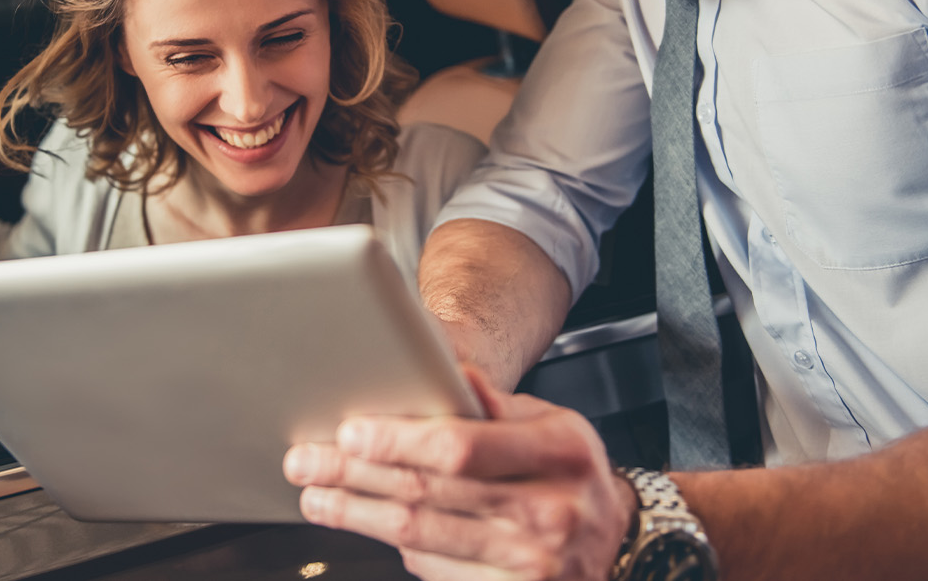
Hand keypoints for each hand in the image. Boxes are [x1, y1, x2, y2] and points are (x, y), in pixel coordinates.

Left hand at [283, 367, 637, 580]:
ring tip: (318, 498)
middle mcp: (548, 511)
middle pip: (428, 494)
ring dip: (358, 516)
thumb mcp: (550, 422)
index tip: (349, 432)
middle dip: (354, 477)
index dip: (397, 441)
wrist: (619, 541)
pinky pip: (437, 573)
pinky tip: (373, 527)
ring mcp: (533, 565)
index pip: (461, 447)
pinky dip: (401, 550)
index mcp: (558, 452)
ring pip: (421, 538)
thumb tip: (444, 368)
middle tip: (308, 462)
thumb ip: (494, 402)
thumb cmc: (571, 472)